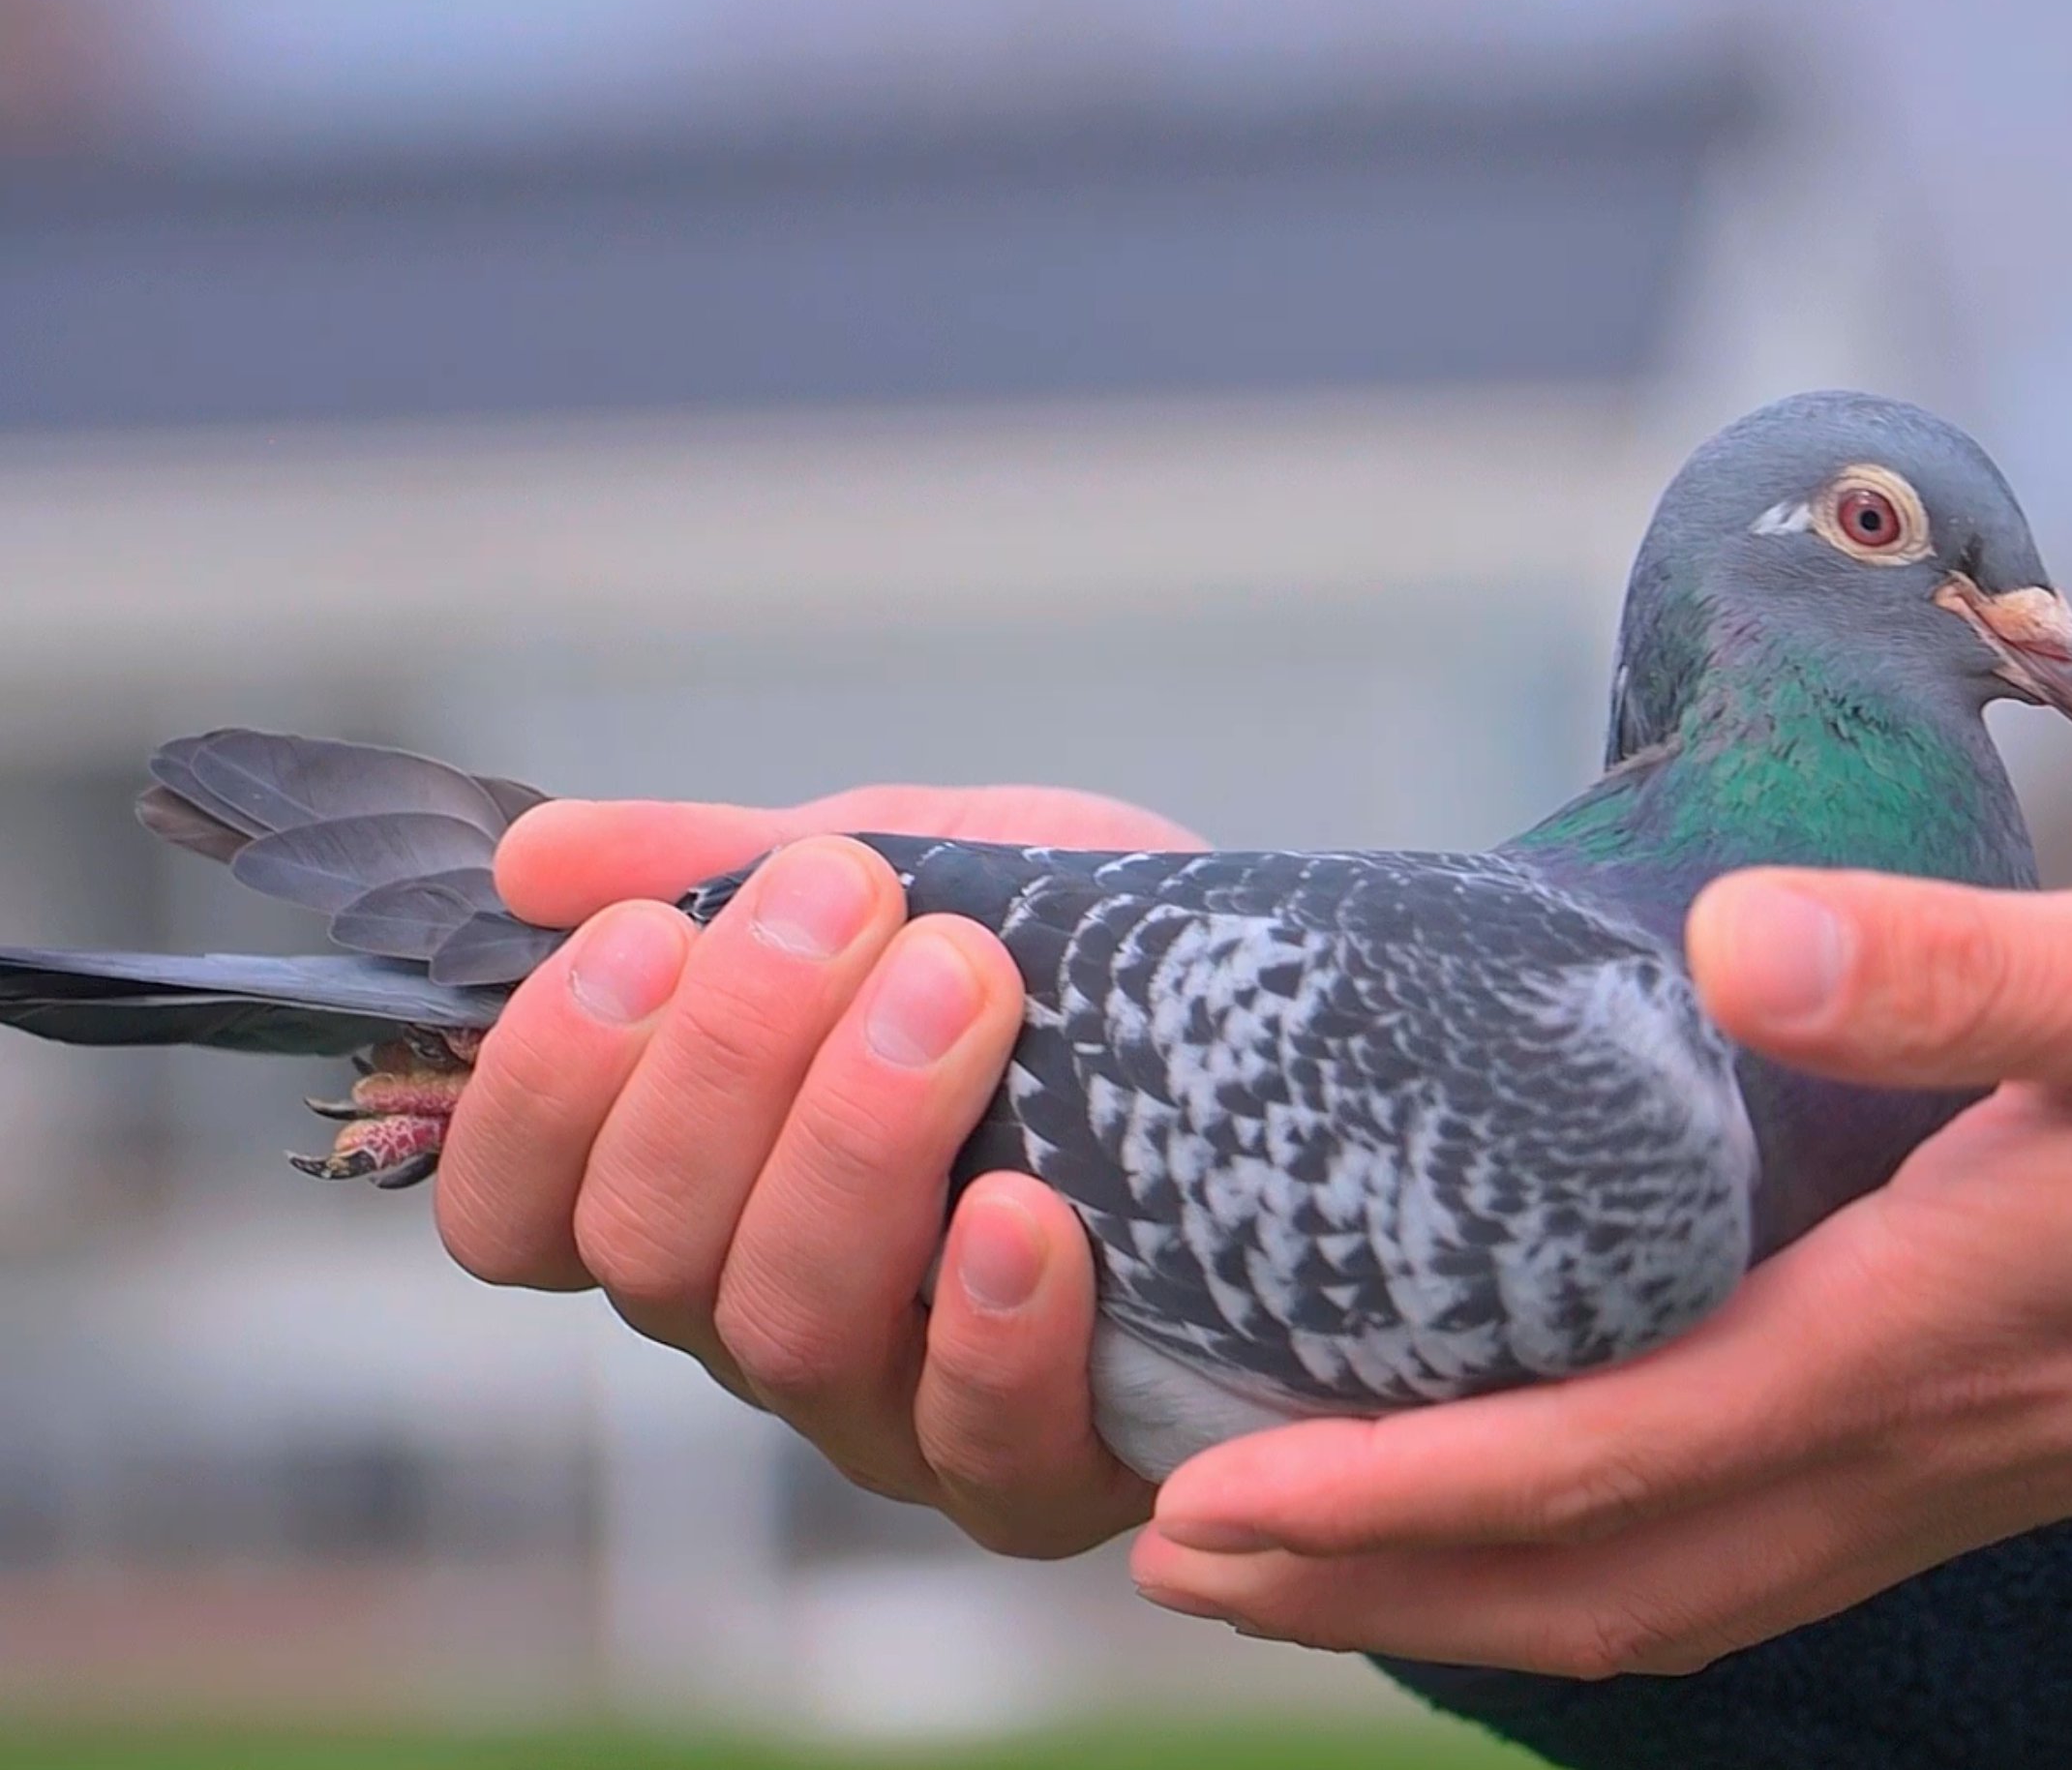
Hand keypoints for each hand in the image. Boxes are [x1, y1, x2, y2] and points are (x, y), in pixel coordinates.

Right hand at [434, 782, 1199, 1555]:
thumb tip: (538, 858)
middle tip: (847, 900)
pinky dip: (993, 1329)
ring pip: (790, 1330)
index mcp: (692, 1188)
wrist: (1293, 1033)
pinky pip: (979, 1446)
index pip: (517, 1205)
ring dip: (856, 1142)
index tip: (652, 936)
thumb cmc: (1076, 958)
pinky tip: (1028, 1213)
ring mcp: (893, 1414)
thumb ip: (730, 864)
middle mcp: (759, 1315)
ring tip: (960, 986)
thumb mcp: (921, 865)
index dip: (543, 1086)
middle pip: (652, 1249)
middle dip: (732, 1058)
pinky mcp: (1044, 1476)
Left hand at [1126, 859, 2071, 1675]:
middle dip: (1378, 1582)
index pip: (1595, 1461)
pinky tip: (1579, 1489)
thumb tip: (1728, 942)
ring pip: (1678, 1589)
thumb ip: (1962, 978)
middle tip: (1174, 1550)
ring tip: (1325, 1547)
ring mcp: (1978, 1462)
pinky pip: (1767, 1546)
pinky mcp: (2021, 1437)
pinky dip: (1624, 1553)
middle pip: (1598, 1579)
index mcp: (1929, 1338)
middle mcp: (1927, 1440)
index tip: (1194, 1496)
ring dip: (1482, 1590)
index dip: (1382, 1497)